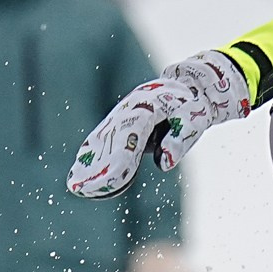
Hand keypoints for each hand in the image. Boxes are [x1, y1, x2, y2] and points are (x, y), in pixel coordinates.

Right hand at [67, 52, 249, 198]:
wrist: (189, 86)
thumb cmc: (194, 104)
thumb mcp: (196, 117)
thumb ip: (182, 137)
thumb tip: (164, 162)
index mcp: (150, 104)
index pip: (132, 130)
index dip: (121, 154)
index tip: (112, 176)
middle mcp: (131, 107)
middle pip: (110, 135)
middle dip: (97, 162)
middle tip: (82, 185)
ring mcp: (123, 113)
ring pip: (103, 137)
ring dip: (89, 160)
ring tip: (75, 183)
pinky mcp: (121, 121)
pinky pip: (105, 139)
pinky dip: (93, 154)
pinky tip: (80, 171)